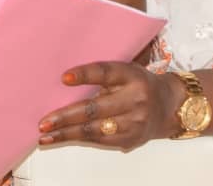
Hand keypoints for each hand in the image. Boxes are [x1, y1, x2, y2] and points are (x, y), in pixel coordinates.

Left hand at [36, 61, 183, 151]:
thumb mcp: (126, 71)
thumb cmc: (138, 84)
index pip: (106, 72)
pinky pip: (100, 141)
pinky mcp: (132, 138)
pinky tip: (61, 139)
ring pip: (95, 130)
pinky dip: (78, 140)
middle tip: (44, 121)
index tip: (64, 78)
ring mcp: (135, 121)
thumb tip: (65, 83)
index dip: (85, 75)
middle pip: (96, 108)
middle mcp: (135, 98)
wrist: (168, 105)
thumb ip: (102, 76)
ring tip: (45, 136)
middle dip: (66, 116)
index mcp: (131, 75)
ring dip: (67, 134)